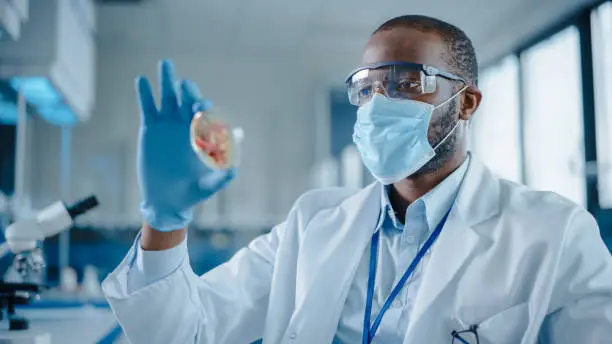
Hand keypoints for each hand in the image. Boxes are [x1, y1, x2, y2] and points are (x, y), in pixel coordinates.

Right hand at [136, 60, 235, 231]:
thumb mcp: (207, 187)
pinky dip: (145, 94)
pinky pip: (148, 107)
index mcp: (204, 135)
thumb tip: (234, 169)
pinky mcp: (150, 127)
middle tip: (185, 83)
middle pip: (189, 100)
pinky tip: (142, 80)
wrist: (166, 199)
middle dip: (189, 90)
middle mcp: (188, 125)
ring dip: (168, 80)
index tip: (201, 108)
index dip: (205, 110)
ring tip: (166, 64)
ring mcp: (168, 124)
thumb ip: (220, 178)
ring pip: (169, 97)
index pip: (207, 116)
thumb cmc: (191, 193)